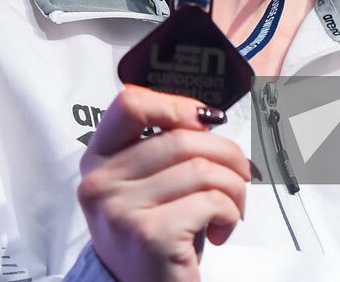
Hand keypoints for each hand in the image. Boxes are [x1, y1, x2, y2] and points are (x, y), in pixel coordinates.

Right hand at [77, 85, 249, 281]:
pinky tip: (220, 230)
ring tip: (231, 208)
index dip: (176, 105)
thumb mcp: (146, 185)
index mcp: (98, 160)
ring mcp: (121, 210)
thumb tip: (206, 119)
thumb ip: (163, 148)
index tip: (205, 122)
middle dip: (227, 154)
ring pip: (202, 169)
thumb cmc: (156, 236)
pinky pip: (211, 202)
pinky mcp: (150, 236)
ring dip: (233, 188)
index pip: (129, 104)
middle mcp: (101, 183)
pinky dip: (230, 213)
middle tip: (241, 175)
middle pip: (180, 138)